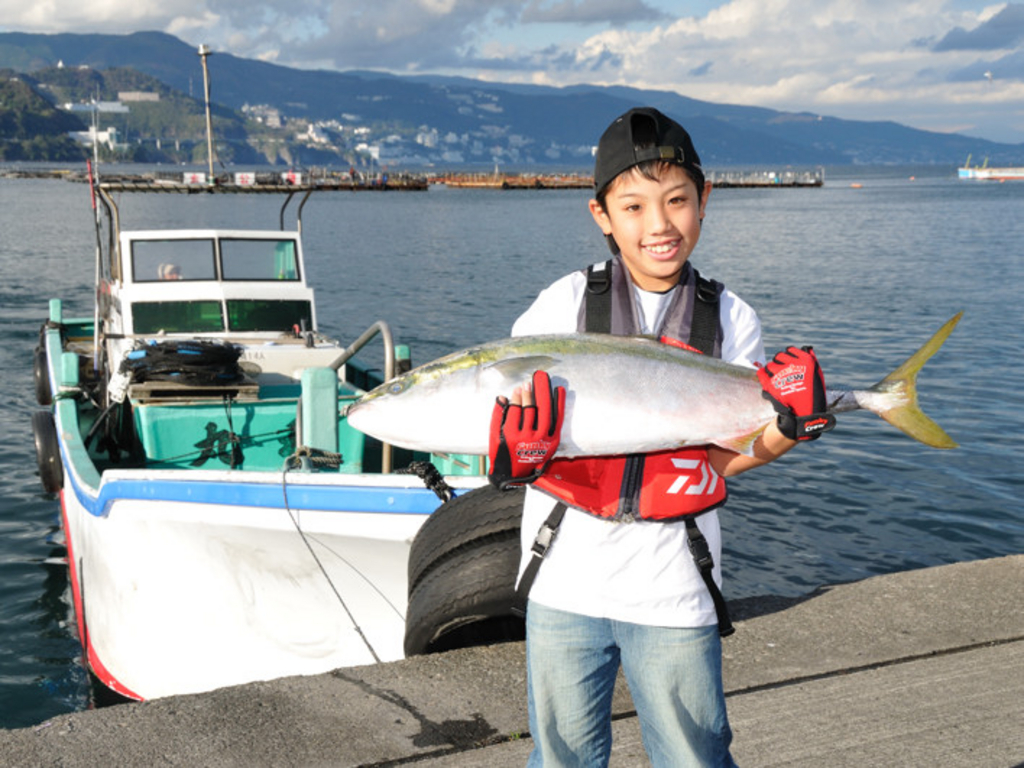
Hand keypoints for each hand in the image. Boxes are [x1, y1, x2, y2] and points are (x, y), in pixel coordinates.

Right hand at [488, 370, 565, 489]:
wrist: (514, 474)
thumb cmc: (502, 453)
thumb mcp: (494, 435)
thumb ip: (497, 415)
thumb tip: (502, 397)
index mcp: (511, 436)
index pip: (515, 410)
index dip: (517, 397)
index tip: (518, 388)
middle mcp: (527, 438)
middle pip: (530, 409)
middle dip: (530, 392)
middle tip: (531, 380)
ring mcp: (541, 440)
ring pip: (544, 412)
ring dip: (543, 394)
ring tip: (542, 380)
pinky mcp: (552, 442)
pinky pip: (557, 419)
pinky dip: (559, 404)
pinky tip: (558, 391)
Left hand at [757, 346, 835, 440]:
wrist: (806, 414)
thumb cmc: (813, 394)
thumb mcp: (818, 375)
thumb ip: (812, 360)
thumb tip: (807, 348)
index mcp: (806, 361)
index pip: (790, 350)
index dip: (788, 356)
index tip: (789, 362)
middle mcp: (793, 365)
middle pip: (778, 356)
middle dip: (780, 362)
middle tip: (782, 371)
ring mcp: (781, 374)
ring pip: (770, 365)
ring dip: (772, 369)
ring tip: (777, 377)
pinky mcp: (772, 384)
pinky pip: (761, 373)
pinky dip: (762, 374)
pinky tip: (765, 376)